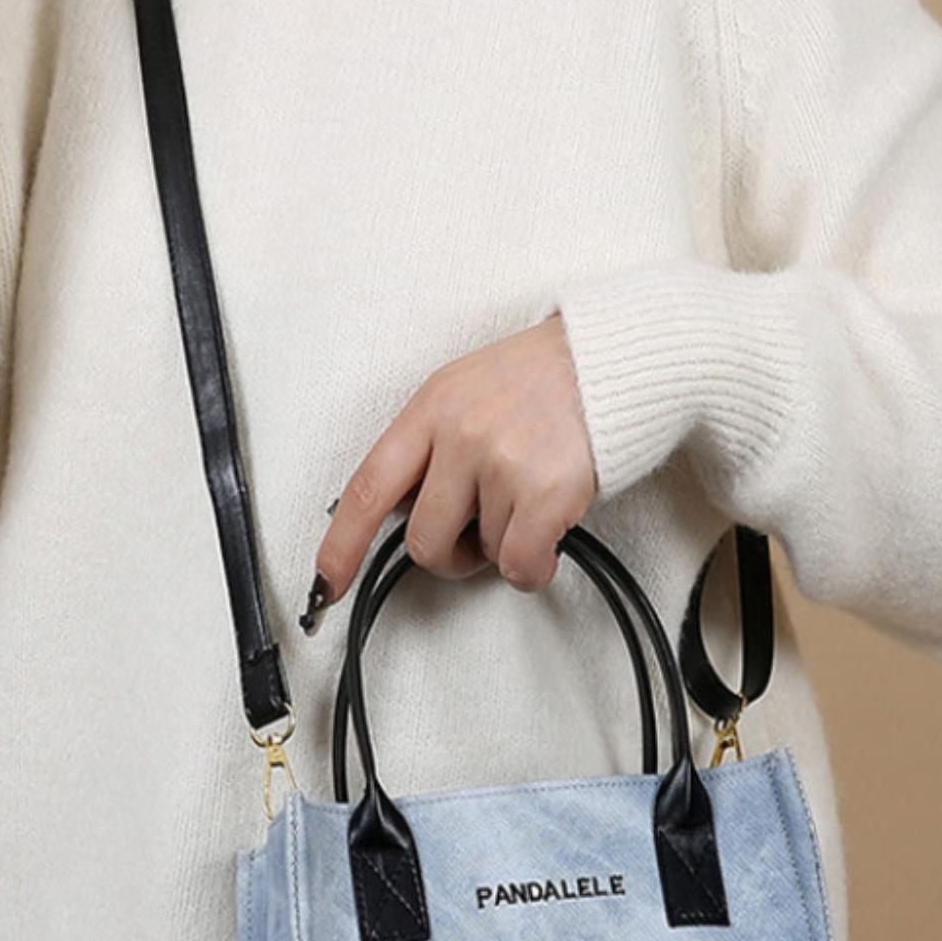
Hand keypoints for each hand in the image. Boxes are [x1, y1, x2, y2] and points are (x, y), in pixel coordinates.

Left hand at [302, 313, 597, 631]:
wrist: (613, 359)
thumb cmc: (543, 379)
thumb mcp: (465, 392)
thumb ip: (430, 447)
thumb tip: (406, 510)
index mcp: (430, 409)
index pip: (369, 488)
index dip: (343, 544)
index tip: (329, 581)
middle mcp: (459, 435)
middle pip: (423, 541)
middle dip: (449, 555)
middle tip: (478, 534)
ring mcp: (501, 463)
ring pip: (481, 554)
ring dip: (505, 544)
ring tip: (530, 499)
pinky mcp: (545, 492)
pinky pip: (519, 566)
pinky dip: (533, 568)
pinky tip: (548, 537)